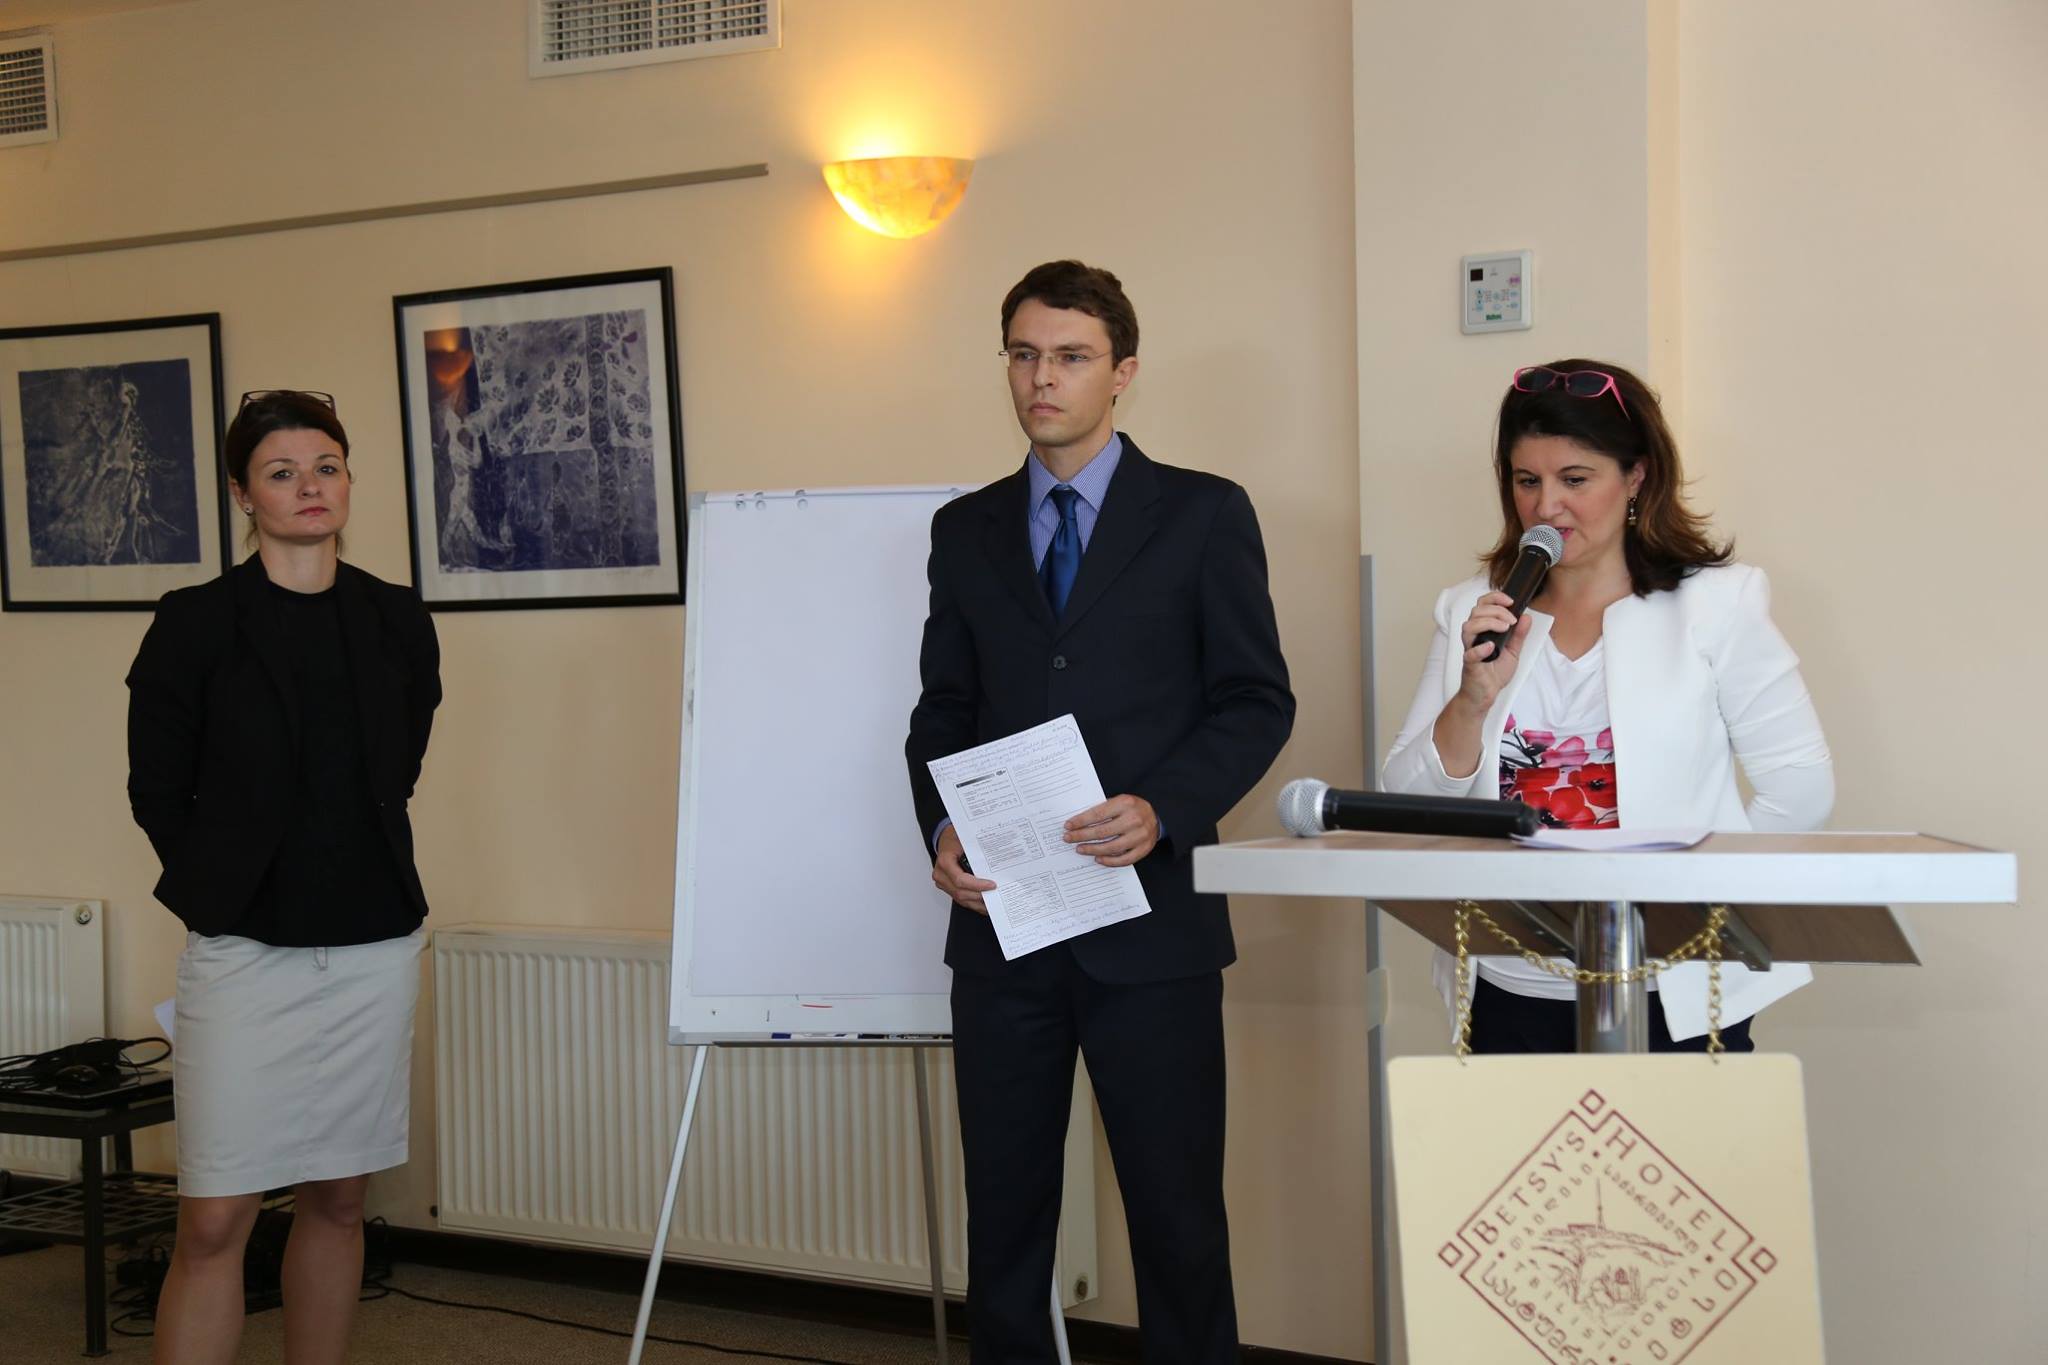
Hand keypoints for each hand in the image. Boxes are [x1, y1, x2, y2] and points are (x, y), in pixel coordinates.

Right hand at [933, 824, 996, 914]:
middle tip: (995, 895)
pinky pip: (960, 899)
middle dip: (980, 896)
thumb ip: (977, 852)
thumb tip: (996, 860)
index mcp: (945, 862)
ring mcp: (943, 883)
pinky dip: (973, 903)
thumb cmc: (955, 839)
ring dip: (977, 903)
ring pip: (960, 899)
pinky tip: (985, 904)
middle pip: (961, 892)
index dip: (977, 885)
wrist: (946, 840)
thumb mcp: (966, 840)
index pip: (960, 880)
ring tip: (993, 903)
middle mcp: (941, 875)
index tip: (992, 885)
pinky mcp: (947, 888)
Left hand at [1064, 794, 1159, 866]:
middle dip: (1082, 836)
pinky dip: (1109, 861)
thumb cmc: (1133, 808)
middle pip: (1102, 832)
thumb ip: (1103, 809)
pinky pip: (1124, 860)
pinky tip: (1098, 859)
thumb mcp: (1119, 801)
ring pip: (1111, 847)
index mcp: (1125, 803)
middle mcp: (1134, 819)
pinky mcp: (1144, 849)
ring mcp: (1140, 836)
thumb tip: (1078, 822)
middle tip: (1068, 839)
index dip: (1080, 821)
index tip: (1068, 826)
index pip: (1097, 814)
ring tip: (1080, 849)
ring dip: (1092, 850)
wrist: (1158, 815)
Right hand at [1454, 590, 1532, 711]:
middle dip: (1497, 611)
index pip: (1482, 605)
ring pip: (1469, 626)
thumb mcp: (1513, 651)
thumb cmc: (1494, 672)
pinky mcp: (1470, 664)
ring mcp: (1470, 649)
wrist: (1485, 694)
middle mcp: (1474, 636)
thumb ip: (1519, 635)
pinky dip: (1480, 648)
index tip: (1510, 601)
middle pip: (1476, 612)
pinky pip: (1470, 653)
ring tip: (1505, 629)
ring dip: (1489, 623)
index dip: (1495, 598)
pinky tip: (1492, 647)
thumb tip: (1527, 617)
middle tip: (1511, 621)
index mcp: (1483, 630)